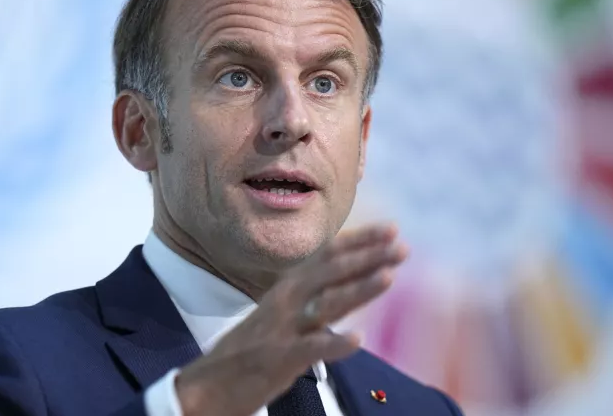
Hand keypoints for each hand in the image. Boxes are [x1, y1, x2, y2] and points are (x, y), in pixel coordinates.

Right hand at [174, 223, 407, 415]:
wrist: (211, 383)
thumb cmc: (252, 349)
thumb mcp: (281, 313)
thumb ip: (314, 297)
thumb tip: (351, 281)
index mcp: (288, 288)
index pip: (328, 256)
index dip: (360, 242)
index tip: (391, 230)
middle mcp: (286, 301)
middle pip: (331, 273)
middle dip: (368, 258)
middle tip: (401, 246)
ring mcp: (282, 329)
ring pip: (326, 305)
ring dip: (358, 290)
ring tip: (388, 278)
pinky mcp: (279, 359)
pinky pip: (310, 349)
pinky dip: (334, 344)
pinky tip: (357, 339)